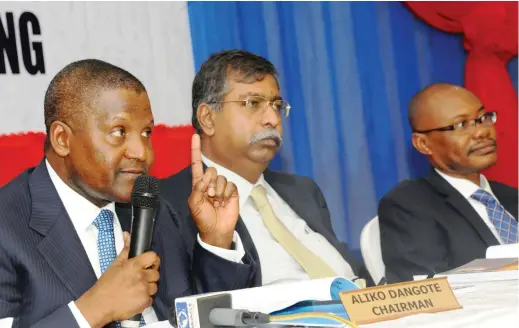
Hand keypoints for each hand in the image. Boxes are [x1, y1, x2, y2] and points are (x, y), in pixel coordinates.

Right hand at [75, 232, 159, 327]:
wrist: (100, 304)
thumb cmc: (106, 285)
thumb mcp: (115, 264)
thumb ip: (125, 249)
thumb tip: (127, 235)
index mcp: (134, 265)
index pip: (153, 257)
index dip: (153, 260)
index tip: (150, 264)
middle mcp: (141, 276)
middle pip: (156, 273)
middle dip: (150, 275)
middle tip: (141, 278)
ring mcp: (144, 290)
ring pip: (155, 286)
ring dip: (148, 288)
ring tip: (137, 289)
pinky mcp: (144, 302)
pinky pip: (151, 299)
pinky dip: (146, 299)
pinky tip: (136, 298)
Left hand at [188, 133, 238, 248]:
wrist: (217, 229)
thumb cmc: (202, 217)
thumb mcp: (194, 203)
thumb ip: (198, 188)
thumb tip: (206, 177)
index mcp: (198, 183)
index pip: (197, 163)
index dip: (195, 150)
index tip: (195, 135)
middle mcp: (210, 182)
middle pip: (211, 170)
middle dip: (210, 184)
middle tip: (210, 197)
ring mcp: (222, 186)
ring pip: (222, 178)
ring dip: (218, 191)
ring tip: (217, 202)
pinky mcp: (232, 191)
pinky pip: (230, 184)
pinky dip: (227, 193)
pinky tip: (225, 201)